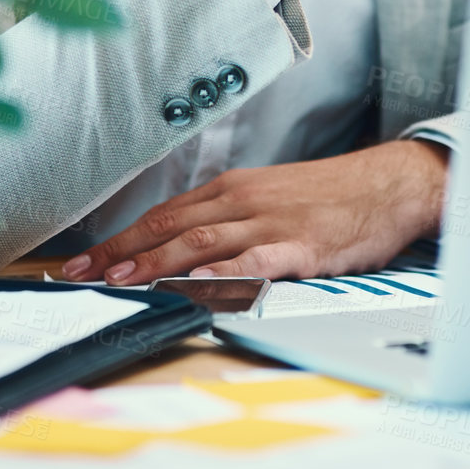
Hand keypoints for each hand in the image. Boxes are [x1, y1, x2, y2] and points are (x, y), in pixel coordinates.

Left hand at [60, 140, 448, 285]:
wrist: (388, 184)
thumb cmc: (330, 197)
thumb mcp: (270, 198)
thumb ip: (228, 221)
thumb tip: (180, 250)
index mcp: (231, 191)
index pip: (161, 216)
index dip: (119, 241)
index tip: (84, 263)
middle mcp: (242, 201)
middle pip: (168, 227)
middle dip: (120, 254)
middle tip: (81, 277)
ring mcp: (269, 223)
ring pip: (200, 242)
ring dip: (155, 263)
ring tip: (121, 282)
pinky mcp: (300, 246)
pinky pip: (253, 260)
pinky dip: (220, 272)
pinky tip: (195, 284)